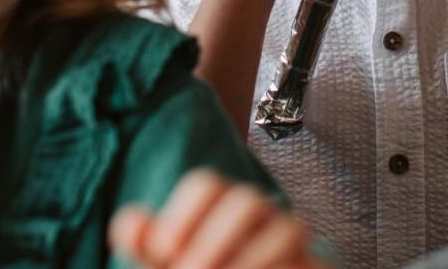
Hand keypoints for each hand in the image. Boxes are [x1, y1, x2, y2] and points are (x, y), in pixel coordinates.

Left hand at [109, 170, 325, 268]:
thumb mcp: (165, 267)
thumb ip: (145, 247)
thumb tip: (132, 225)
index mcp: (219, 207)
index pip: (207, 186)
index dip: (183, 215)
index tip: (162, 251)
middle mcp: (260, 217)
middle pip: (247, 200)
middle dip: (215, 240)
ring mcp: (292, 243)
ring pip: (288, 228)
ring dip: (251, 259)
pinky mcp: (316, 265)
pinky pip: (311, 262)